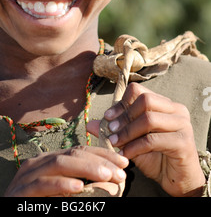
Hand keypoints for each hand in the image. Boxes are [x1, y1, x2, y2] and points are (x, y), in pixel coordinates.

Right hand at [4, 145, 128, 196]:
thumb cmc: (36, 206)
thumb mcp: (59, 193)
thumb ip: (76, 182)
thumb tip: (106, 177)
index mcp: (47, 161)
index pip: (78, 150)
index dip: (102, 154)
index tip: (124, 163)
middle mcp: (37, 164)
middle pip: (71, 154)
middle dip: (99, 161)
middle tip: (121, 172)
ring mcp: (26, 177)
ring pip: (58, 164)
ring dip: (85, 168)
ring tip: (106, 177)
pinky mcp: (19, 193)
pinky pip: (42, 185)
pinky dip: (61, 185)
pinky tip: (79, 188)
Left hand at [87, 83, 205, 196]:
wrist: (177, 180)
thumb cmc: (155, 157)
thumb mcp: (132, 140)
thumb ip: (115, 130)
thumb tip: (89, 124)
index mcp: (165, 104)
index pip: (139, 91)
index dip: (121, 103)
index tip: (107, 117)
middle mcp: (176, 110)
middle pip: (145, 100)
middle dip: (124, 116)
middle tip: (110, 130)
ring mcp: (182, 124)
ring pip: (148, 119)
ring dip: (127, 132)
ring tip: (115, 143)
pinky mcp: (183, 142)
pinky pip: (153, 140)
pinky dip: (135, 147)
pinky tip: (125, 155)